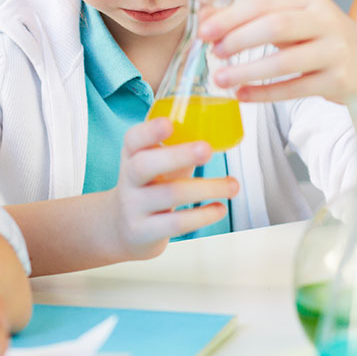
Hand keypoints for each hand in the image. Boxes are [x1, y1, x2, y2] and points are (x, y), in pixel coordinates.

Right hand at [110, 117, 238, 259]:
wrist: (123, 228)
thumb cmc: (151, 187)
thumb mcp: (158, 165)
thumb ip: (179, 150)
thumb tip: (220, 134)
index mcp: (132, 155)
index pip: (133, 139)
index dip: (149, 131)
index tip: (169, 123)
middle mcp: (128, 179)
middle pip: (143, 165)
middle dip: (177, 156)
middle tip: (207, 149)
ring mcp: (133, 207)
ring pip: (169, 195)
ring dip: (207, 188)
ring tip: (233, 185)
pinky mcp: (143, 232)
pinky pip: (176, 223)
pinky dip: (203, 215)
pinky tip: (219, 208)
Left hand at [198, 0, 356, 103]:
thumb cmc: (317, 39)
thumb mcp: (288, 20)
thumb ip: (249, 18)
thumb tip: (205, 18)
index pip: (265, 3)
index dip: (231, 17)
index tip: (205, 31)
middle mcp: (327, 20)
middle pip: (275, 27)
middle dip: (239, 40)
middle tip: (214, 54)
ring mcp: (337, 51)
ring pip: (284, 62)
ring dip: (248, 71)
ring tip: (221, 79)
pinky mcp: (340, 81)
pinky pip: (295, 89)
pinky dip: (264, 94)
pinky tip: (242, 95)